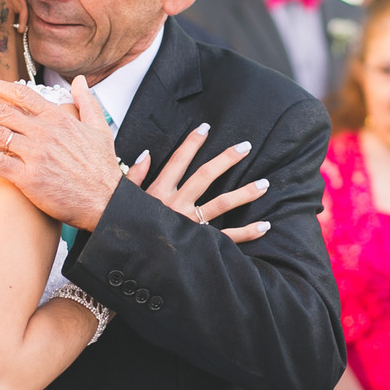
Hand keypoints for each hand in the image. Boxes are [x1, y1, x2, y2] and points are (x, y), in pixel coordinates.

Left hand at [0, 75, 122, 231]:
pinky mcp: (29, 178)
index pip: (21, 94)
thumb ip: (87, 101)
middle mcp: (45, 132)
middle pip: (0, 112)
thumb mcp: (100, 129)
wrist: (105, 202)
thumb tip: (80, 80)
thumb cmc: (101, 169)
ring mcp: (36, 155)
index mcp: (58, 118)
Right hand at [125, 123, 270, 243]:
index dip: (191, 144)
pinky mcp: (198, 244)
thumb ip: (134, 177)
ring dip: (244, 193)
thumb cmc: (126, 228)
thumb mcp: (125, 200)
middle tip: (245, 147)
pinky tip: (264, 226)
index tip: (205, 128)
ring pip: (221, 204)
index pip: (177, 162)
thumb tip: (146, 153)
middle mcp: (176, 205)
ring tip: (264, 184)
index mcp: (158, 193)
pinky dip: (246, 233)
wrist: (130, 261)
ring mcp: (189, 224)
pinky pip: (226, 238)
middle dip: (226, 159)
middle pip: (205, 176)